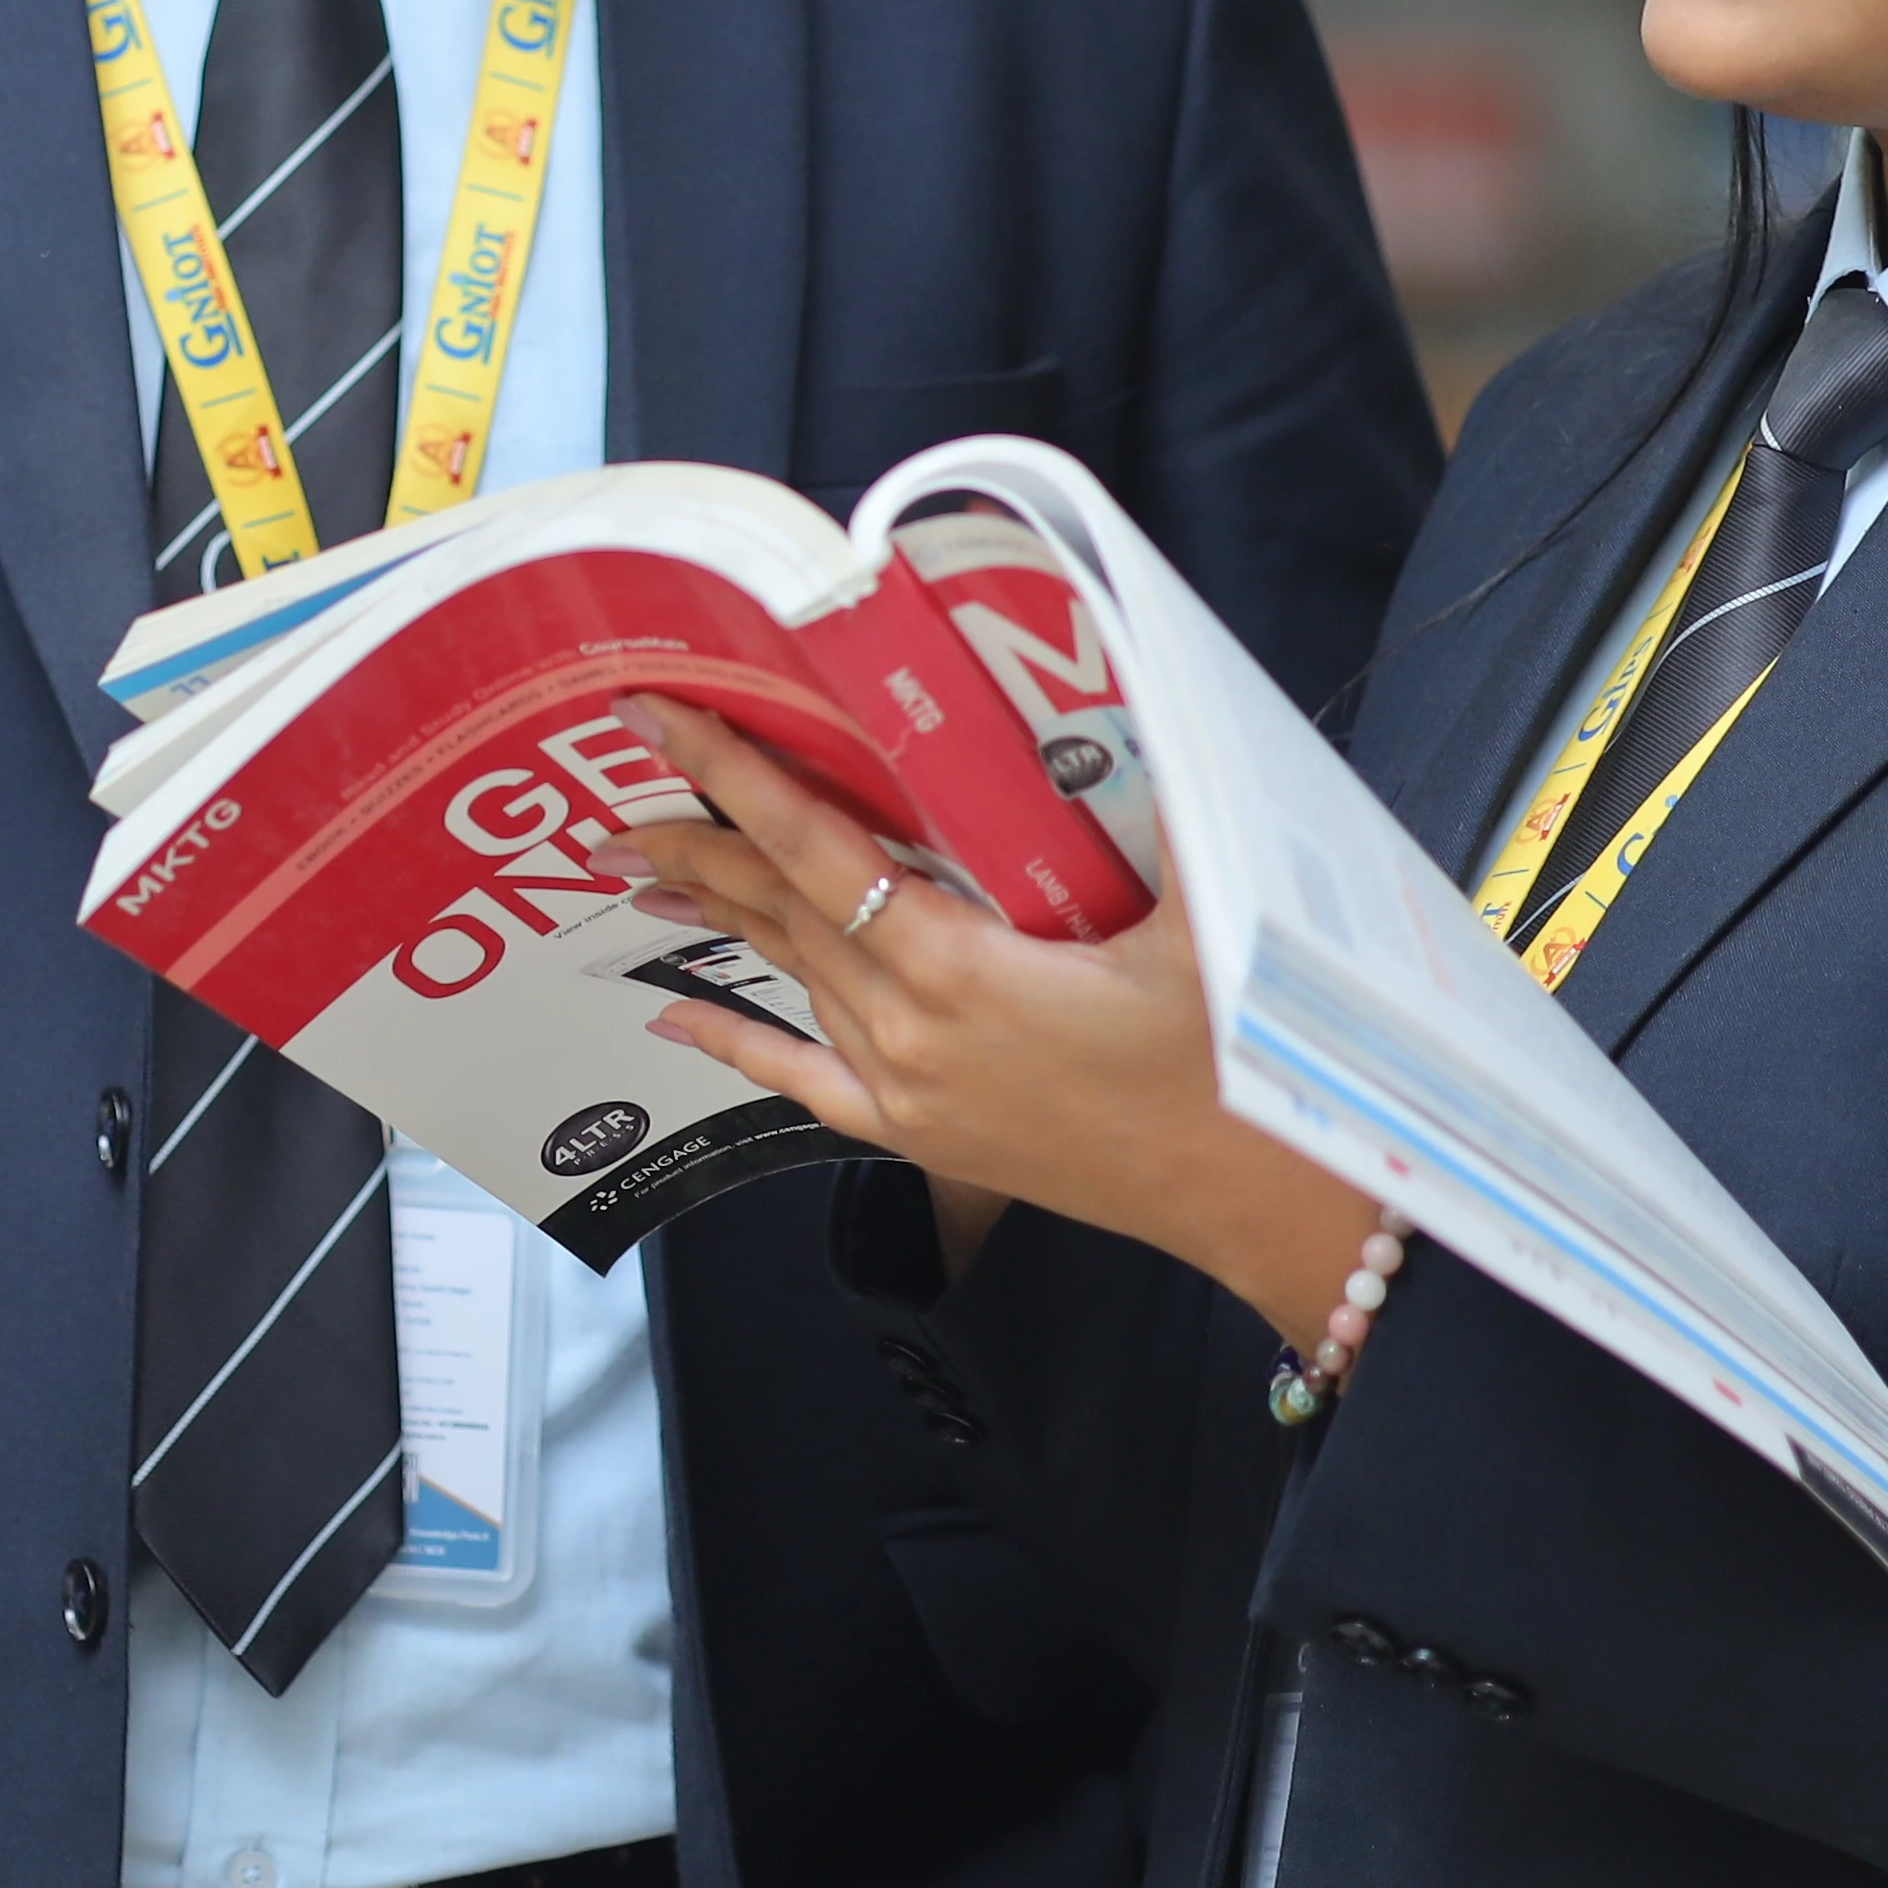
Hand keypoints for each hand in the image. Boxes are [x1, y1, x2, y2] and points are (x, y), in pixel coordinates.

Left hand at [603, 695, 1382, 1350]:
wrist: (1265, 1201)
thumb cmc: (1239, 1060)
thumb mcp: (1205, 912)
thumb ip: (1158, 796)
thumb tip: (1125, 686)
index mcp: (964, 969)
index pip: (819, 850)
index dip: (737, 779)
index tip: (662, 722)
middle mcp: (914, 1030)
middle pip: (782, 910)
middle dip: (699, 840)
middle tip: (621, 787)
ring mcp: (912, 1091)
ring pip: (792, 977)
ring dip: (718, 915)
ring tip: (645, 865)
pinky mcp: (928, 1136)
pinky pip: (808, 1082)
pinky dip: (739, 1043)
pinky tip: (674, 1015)